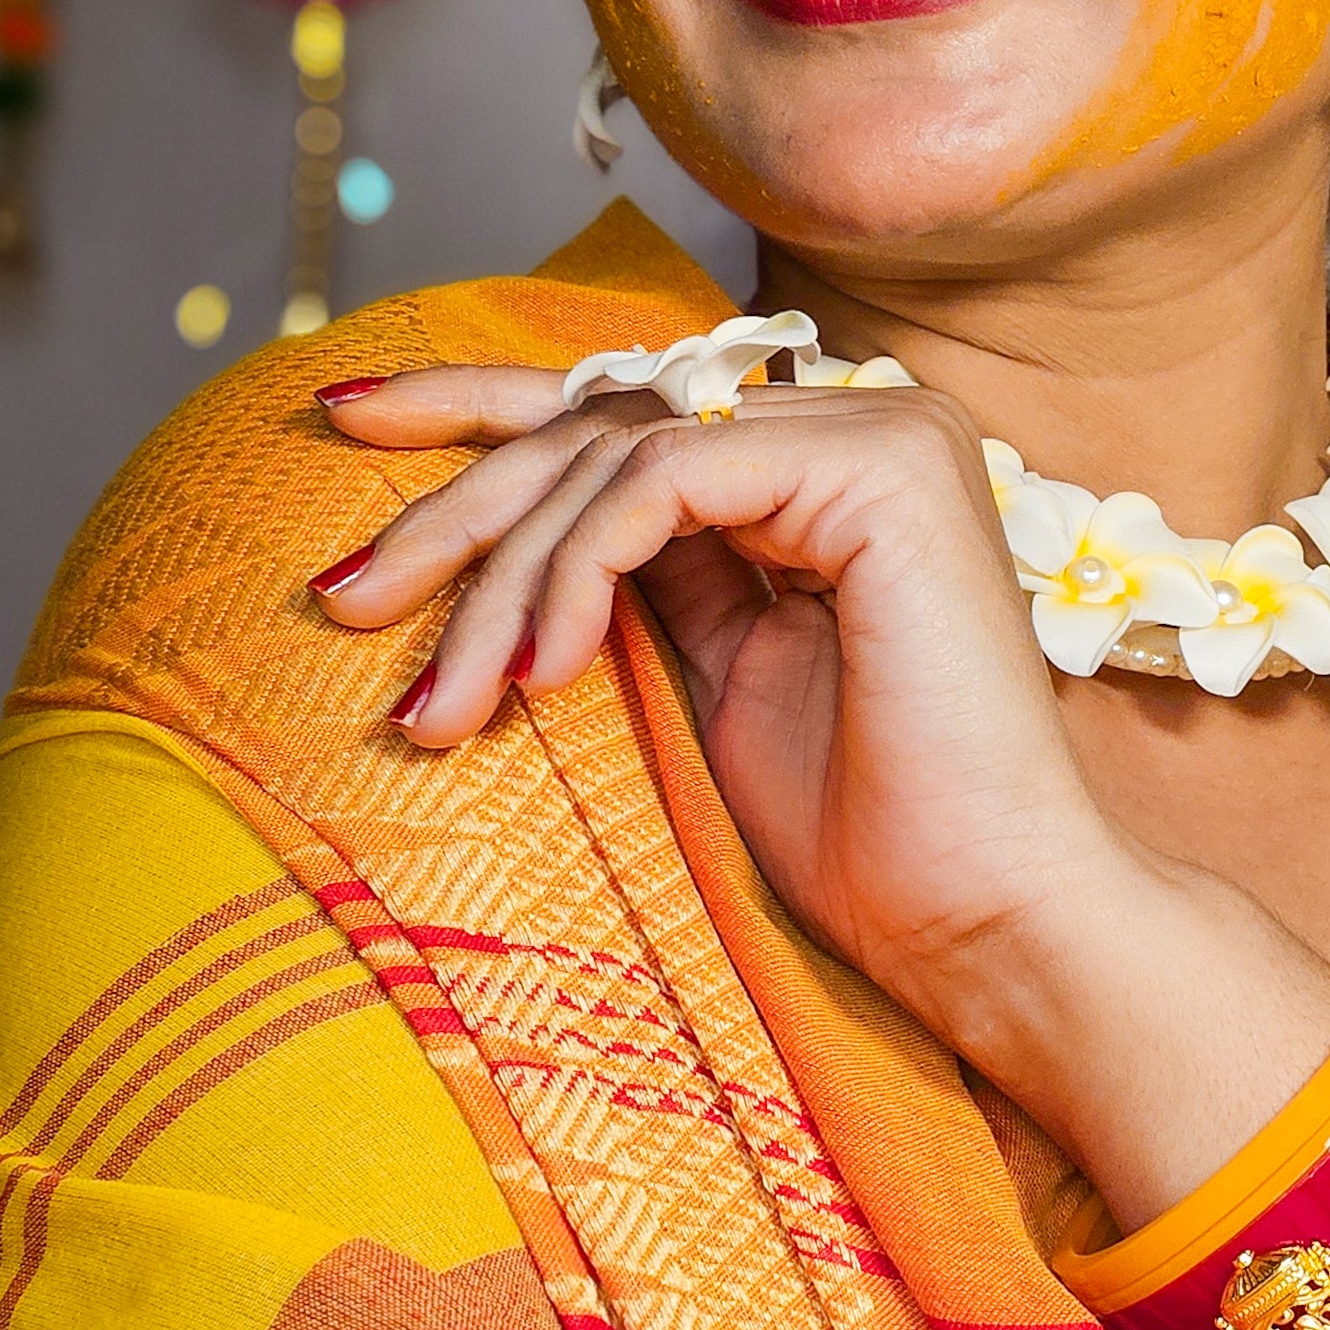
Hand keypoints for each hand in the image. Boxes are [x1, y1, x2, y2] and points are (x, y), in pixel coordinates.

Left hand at [314, 372, 1329, 1214]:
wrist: (987, 923)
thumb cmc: (869, 839)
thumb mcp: (711, 682)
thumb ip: (640, 584)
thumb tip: (506, 535)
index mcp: (825, 471)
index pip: (626, 406)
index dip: (479, 405)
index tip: (344, 425)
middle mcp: (859, 425)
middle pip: (602, 419)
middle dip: (453, 507)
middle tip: (342, 596)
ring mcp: (879, 433)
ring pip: (616, 452)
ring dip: (498, 579)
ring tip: (437, 706)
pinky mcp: (880, 466)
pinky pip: (664, 481)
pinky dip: (577, 570)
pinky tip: (540, 672)